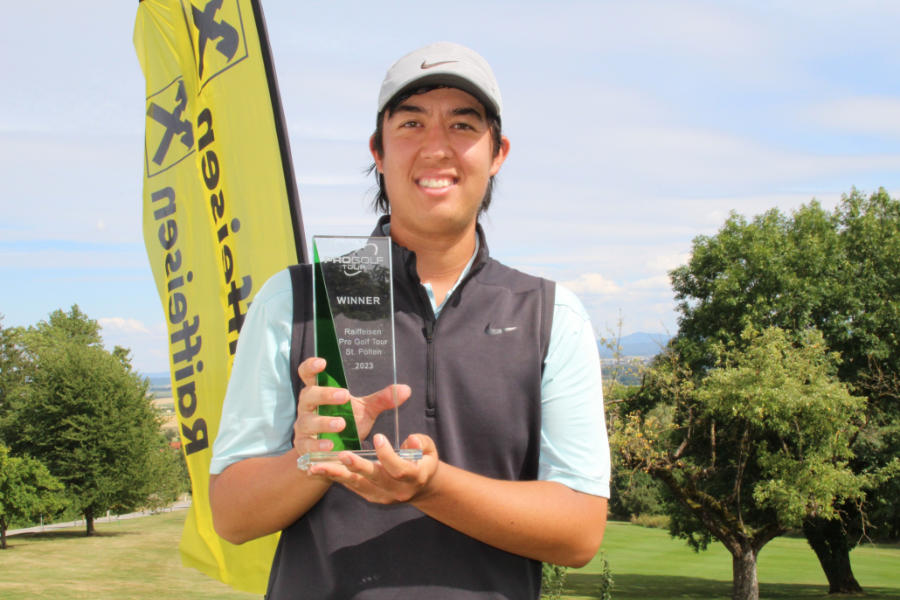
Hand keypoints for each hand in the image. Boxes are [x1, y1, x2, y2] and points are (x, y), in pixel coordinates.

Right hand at [292, 357, 410, 456]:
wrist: (333, 453)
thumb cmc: (346, 424)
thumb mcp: (365, 411)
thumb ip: (382, 400)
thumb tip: (406, 389)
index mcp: (319, 392)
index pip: (307, 374)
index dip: (311, 366)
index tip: (322, 362)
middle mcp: (308, 407)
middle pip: (309, 395)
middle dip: (325, 395)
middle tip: (344, 396)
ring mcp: (303, 427)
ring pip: (307, 421)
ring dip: (324, 422)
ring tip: (341, 424)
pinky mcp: (304, 447)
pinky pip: (307, 445)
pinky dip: (318, 446)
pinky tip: (331, 446)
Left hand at [308, 433, 439, 504]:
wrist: (422, 487)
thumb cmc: (424, 461)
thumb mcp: (429, 449)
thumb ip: (420, 443)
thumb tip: (410, 439)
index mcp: (415, 477)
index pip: (400, 468)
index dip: (388, 455)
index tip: (377, 437)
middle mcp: (398, 491)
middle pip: (376, 479)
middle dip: (359, 467)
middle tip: (343, 455)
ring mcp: (383, 496)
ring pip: (359, 485)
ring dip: (338, 475)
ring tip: (317, 467)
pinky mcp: (372, 497)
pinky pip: (353, 486)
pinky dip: (336, 477)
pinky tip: (319, 469)